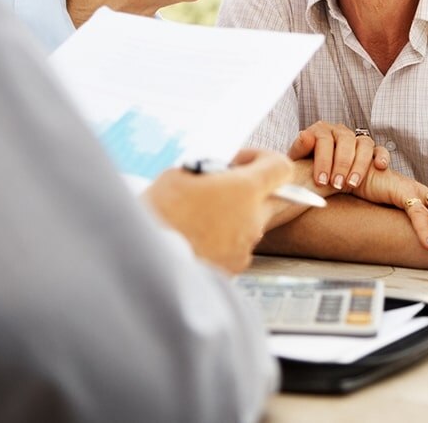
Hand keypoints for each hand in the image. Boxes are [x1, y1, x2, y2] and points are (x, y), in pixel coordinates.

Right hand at [141, 148, 293, 273]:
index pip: (280, 167)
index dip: (261, 159)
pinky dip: (222, 240)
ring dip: (232, 216)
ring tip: (198, 216)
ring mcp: (246, 247)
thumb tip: (214, 178)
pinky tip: (195, 238)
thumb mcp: (178, 175)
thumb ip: (209, 173)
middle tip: (218, 189)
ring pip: (250, 224)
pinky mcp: (233, 268)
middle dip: (249, 190)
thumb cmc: (159, 214)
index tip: (238, 163)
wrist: (146, 261)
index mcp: (245, 190)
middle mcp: (254, 219)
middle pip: (269, 198)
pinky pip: (236, 247)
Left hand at [287, 121, 388, 190]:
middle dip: (341, 164)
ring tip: (352, 183)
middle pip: (345, 141)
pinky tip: (380, 166)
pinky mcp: (371, 150)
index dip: (322, 160)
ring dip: (359, 164)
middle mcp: (340, 131)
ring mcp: (356, 139)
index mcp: (321, 130)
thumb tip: (306, 135)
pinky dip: (382, 156)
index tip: (320, 180)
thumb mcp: (297, 159)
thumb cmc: (304, 165)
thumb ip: (300, 147)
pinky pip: (380, 149)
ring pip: (364, 144)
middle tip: (336, 184)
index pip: (324, 139)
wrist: (312, 171)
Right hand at [349, 167, 427, 250]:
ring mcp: (413, 191)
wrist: (346, 172)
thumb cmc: (366, 186)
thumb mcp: (387, 204)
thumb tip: (410, 230)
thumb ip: (400, 214)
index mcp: (421, 195)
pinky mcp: (400, 193)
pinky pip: (416, 214)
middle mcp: (421, 191)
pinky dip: (424, 230)